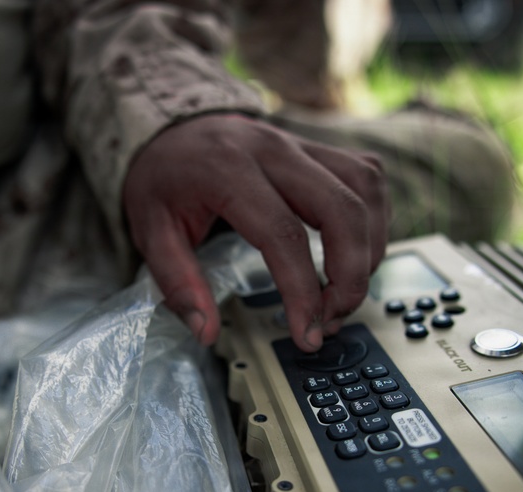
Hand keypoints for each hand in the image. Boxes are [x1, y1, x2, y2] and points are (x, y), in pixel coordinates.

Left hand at [123, 114, 386, 350]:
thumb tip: (206, 332)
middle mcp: (273, 150)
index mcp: (228, 169)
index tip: (307, 334)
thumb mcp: (150, 232)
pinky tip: (356, 250)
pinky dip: (373, 219)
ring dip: (370, 248)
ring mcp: (301, 145)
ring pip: (365, 189)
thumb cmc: (162, 178)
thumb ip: (178, 283)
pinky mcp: (320, 148)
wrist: (169, 126)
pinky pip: (367, 177)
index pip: (284, 235)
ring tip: (345, 290)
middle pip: (341, 209)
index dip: (303, 292)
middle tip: (333, 317)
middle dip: (351, 275)